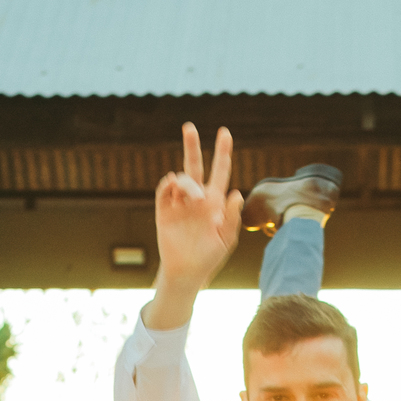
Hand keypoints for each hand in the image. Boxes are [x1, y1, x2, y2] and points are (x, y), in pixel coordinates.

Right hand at [144, 124, 242, 328]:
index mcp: (215, 201)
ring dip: (187, 182)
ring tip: (193, 197)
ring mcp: (180, 203)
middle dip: (192, 146)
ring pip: (181, 179)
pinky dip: (168, 185)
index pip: (220, 171)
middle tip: (189, 127)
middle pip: (194, 165)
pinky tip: (174, 185)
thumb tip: (237, 193)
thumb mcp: (226, 239)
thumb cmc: (210, 258)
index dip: (223, 152)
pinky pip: (165, 190)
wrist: (187, 273)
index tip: (225, 132)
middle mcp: (197, 198)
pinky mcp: (164, 211)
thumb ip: (232, 217)